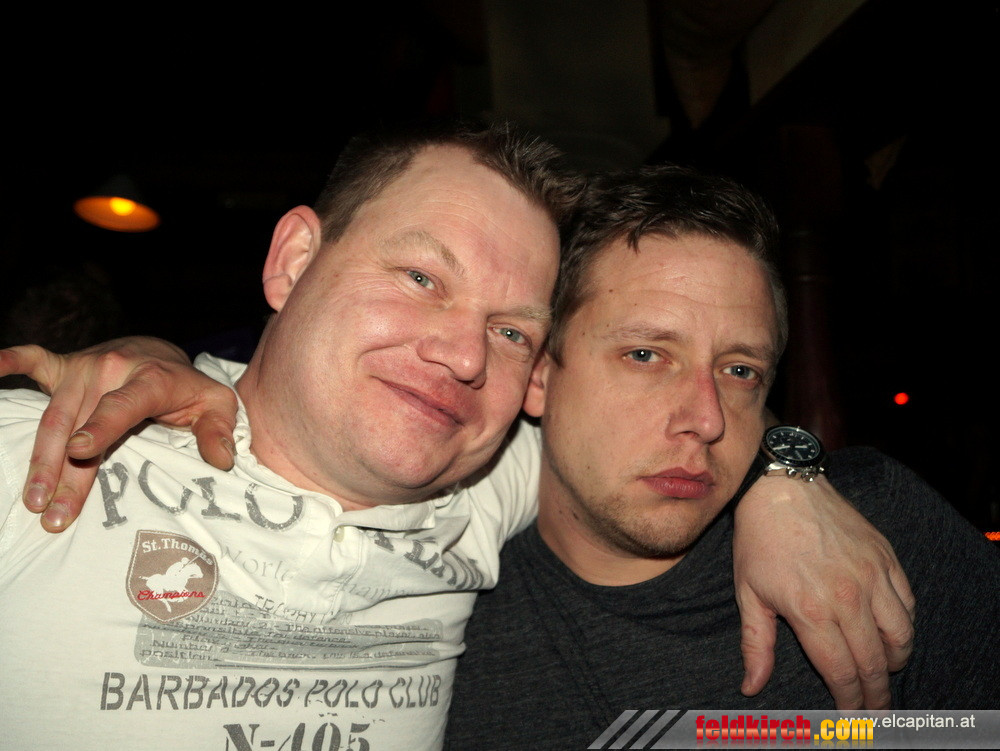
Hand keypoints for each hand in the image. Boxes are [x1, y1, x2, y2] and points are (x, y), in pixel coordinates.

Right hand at [0, 338, 238, 531]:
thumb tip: (222, 461)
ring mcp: (83, 366)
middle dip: (64, 470)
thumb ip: (219, 431)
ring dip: (40, 459)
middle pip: (78, 423)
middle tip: (53, 513)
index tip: (82, 450)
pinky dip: (7, 363)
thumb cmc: (188, 388)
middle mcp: (112, 370)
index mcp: (151, 379)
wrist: (161, 352)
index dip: (102, 426)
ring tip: (33, 500)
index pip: (123, 405)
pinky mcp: (63, 365)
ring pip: (53, 416)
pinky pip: (31, 360)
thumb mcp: (216, 404)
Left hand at [732, 474, 914, 708]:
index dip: (848, 701)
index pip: (841, 671)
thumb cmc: (759, 540)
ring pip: (901, 636)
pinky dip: (903, 624)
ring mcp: (871, 575)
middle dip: (876, 693)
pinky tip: (890, 631)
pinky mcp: (885, 557)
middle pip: (874, 662)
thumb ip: (756, 644)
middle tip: (874, 707)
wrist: (781, 488)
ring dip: (895, 661)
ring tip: (883, 671)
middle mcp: (848, 596)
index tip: (850, 715)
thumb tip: (751, 685)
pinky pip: (907, 602)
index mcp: (811, 610)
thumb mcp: (748, 593)